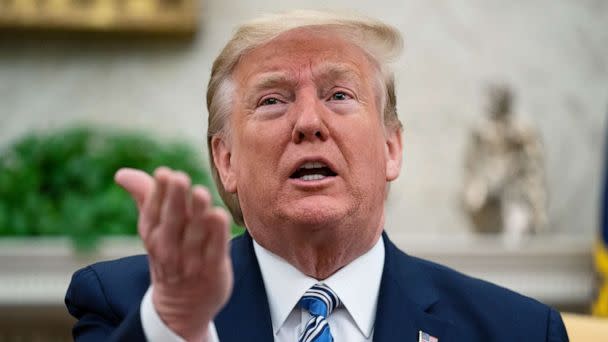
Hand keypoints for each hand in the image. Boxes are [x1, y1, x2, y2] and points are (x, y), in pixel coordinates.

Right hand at [115, 167, 232, 341]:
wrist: (181, 307)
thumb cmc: (169, 255)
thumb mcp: (153, 230)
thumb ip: (144, 198)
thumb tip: (122, 174)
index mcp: (153, 236)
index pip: (153, 212)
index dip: (158, 192)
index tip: (164, 173)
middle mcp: (169, 249)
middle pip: (172, 221)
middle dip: (176, 199)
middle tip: (180, 178)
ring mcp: (191, 261)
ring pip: (194, 234)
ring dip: (197, 213)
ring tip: (200, 193)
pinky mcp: (213, 271)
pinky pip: (214, 251)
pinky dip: (217, 235)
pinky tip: (219, 216)